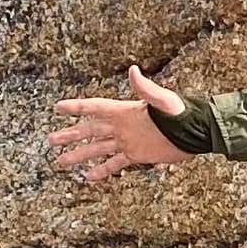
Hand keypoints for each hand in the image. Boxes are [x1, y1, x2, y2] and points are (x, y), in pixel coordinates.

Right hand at [49, 67, 195, 179]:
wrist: (195, 133)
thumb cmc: (182, 114)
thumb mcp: (164, 100)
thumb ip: (147, 88)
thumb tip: (133, 70)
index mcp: (125, 111)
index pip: (95, 108)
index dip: (77, 107)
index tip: (58, 108)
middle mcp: (122, 126)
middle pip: (90, 130)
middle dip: (70, 135)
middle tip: (51, 141)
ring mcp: (128, 141)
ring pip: (98, 149)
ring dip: (80, 155)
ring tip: (61, 162)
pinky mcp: (137, 155)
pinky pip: (115, 163)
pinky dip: (103, 170)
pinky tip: (90, 177)